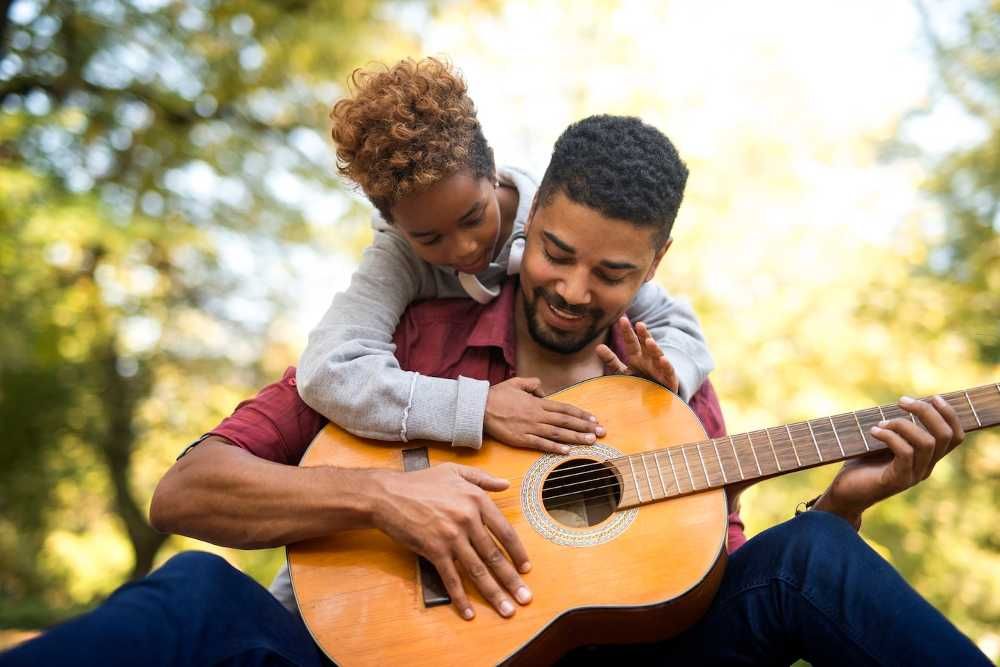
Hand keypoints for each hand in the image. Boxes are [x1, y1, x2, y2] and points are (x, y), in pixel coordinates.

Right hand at [370, 463, 531, 620]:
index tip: (526, 568)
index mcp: (476, 500)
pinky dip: (461, 598)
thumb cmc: (420, 482)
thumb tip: (505, 484)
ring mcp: (451, 537)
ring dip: (494, 593)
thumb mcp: (454, 471)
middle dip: (512, 580)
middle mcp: (467, 519)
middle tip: (525, 598)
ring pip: (477, 570)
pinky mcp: (434, 550)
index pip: (504, 531)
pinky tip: (469, 612)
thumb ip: (482, 478)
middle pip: (494, 556)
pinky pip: (451, 578)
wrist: (388, 494)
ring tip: (507, 610)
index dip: (517, 552)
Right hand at [485, 377, 603, 454]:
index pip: (565, 409)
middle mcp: (538, 415)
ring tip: (591, 442)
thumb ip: (532, 384)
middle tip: (601, 432)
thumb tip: (543, 389)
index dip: (581, 414)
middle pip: (566, 421)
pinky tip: (567, 452)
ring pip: (558, 433)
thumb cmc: (497, 395)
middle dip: (585, 427)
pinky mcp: (521, 439)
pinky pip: (541, 444)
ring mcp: (530, 427)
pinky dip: (555, 448)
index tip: (594, 419)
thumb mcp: (516, 382)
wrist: (479, 408)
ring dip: (576, 438)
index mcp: (538, 402)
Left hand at [596, 317, 678, 392]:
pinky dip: (666, 366)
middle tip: (639, 324)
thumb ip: (611, 360)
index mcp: (637, 357)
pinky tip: (663, 360)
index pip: (631, 341)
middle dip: (644, 334)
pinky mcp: (669, 380)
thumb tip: (597, 347)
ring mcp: (660, 369)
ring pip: (657, 356)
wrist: (654, 402)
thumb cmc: (638, 384)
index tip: (621, 320)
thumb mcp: (623, 372)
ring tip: (649, 342)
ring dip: (654, 348)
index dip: (627, 332)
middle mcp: (649, 360)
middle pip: (646, 345)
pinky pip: (668, 372)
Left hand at [814, 395, 964, 524]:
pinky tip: (874, 431)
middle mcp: (926, 467)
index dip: (950, 415)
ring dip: (903, 424)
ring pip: (927, 443)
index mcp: (927, 458)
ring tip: (881, 422)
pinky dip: (890, 436)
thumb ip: (897, 428)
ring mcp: (914, 475)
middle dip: (926, 412)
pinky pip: (905, 453)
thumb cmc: (862, 465)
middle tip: (902, 401)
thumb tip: (903, 401)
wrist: (845, 494)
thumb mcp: (883, 443)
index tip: (933, 397)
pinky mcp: (898, 480)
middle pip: (945, 436)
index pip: (955, 437)